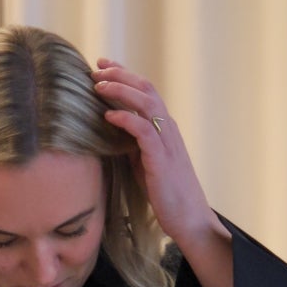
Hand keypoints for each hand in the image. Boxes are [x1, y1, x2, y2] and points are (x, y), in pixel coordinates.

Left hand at [90, 58, 213, 248]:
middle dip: (120, 74)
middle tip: (97, 69)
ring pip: (146, 103)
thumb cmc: (167, 195)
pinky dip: (125, 119)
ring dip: (121, 91)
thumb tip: (114, 134)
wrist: (189, 219)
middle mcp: (168, 128)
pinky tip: (108, 116)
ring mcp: (167, 142)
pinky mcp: (162, 158)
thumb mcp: (146, 164)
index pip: (145, 92)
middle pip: (145, 88)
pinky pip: (143, 130)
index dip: (125, 76)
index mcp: (164, 128)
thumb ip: (134, 146)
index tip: (103, 67)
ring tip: (99, 86)